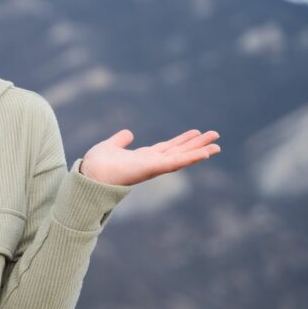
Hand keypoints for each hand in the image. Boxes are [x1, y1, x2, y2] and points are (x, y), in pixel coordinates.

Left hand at [79, 129, 220, 186]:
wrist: (89, 175)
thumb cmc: (97, 165)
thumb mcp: (111, 146)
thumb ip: (120, 141)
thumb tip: (128, 133)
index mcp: (144, 157)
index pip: (168, 148)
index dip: (182, 140)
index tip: (196, 133)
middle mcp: (152, 163)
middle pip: (179, 151)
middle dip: (197, 144)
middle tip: (215, 136)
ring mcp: (154, 167)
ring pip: (182, 157)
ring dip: (200, 151)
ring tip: (217, 144)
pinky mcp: (153, 168)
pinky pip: (175, 162)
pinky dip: (191, 158)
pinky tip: (205, 153)